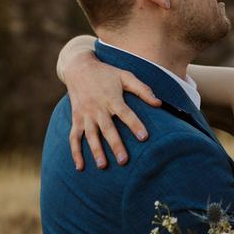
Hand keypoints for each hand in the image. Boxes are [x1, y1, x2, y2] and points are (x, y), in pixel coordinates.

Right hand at [66, 51, 161, 169]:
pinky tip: (80, 166)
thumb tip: (159, 104)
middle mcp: (97, 108)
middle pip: (107, 129)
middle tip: (124, 161)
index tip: (144, 137)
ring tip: (103, 166)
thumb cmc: (106, 73)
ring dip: (95, 150)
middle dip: (115, 145)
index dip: (135, 125)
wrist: (78, 67)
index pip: (125, 113)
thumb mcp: (125, 76)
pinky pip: (74, 137)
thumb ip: (142, 89)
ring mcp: (85, 114)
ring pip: (90, 135)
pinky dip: (75, 152)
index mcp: (112, 98)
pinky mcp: (76, 119)